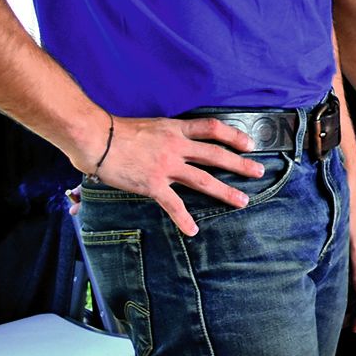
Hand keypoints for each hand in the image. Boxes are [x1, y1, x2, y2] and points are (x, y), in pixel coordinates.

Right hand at [86, 115, 264, 236]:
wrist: (96, 138)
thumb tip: (179, 139)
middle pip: (216, 155)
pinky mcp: (152, 184)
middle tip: (259, 171)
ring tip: (242, 201)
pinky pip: (173, 204)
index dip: (234, 136)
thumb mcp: (152, 125)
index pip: (212, 129)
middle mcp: (176, 147)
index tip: (250, 143)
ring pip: (204, 179)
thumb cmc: (118, 130)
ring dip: (225, 191)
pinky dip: (183, 218)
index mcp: (176, 129)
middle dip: (240, 164)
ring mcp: (166, 166)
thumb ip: (169, 133)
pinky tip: (193, 229)